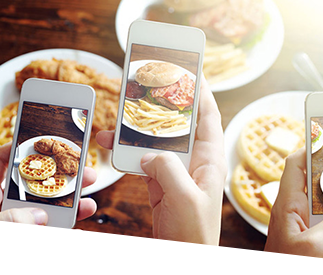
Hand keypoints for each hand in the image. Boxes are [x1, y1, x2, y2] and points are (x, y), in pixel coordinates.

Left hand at [0, 143, 96, 224]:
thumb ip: (4, 220)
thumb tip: (38, 215)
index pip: (1, 162)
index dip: (21, 148)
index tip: (44, 141)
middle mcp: (0, 209)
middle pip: (35, 186)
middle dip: (60, 178)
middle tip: (81, 172)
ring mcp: (14, 225)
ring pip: (46, 212)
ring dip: (69, 207)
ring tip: (86, 204)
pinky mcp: (24, 240)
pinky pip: (49, 233)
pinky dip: (65, 231)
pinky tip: (78, 230)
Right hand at [96, 77, 226, 244]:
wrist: (180, 254)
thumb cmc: (194, 232)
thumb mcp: (185, 198)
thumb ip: (168, 170)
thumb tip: (150, 153)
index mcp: (209, 160)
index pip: (208, 117)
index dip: (202, 92)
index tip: (193, 69)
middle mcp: (194, 160)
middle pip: (179, 123)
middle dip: (163, 103)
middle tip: (148, 84)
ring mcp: (176, 170)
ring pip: (156, 139)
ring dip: (137, 129)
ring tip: (118, 116)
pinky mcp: (160, 181)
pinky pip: (143, 158)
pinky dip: (127, 151)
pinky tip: (112, 144)